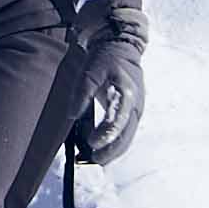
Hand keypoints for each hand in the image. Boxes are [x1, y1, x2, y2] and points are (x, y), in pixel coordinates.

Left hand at [68, 0, 147, 165]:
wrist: (122, 47)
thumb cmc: (105, 59)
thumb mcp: (91, 71)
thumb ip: (82, 92)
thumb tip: (72, 116)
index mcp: (127, 93)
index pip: (118, 119)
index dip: (106, 134)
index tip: (92, 144)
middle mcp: (136, 104)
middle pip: (126, 134)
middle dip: (110, 150)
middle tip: (93, 159)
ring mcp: (136, 110)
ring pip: (127, 137)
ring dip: (113, 151)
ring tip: (94, 159)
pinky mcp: (133, 113)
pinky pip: (126, 133)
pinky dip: (115, 144)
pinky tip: (102, 151)